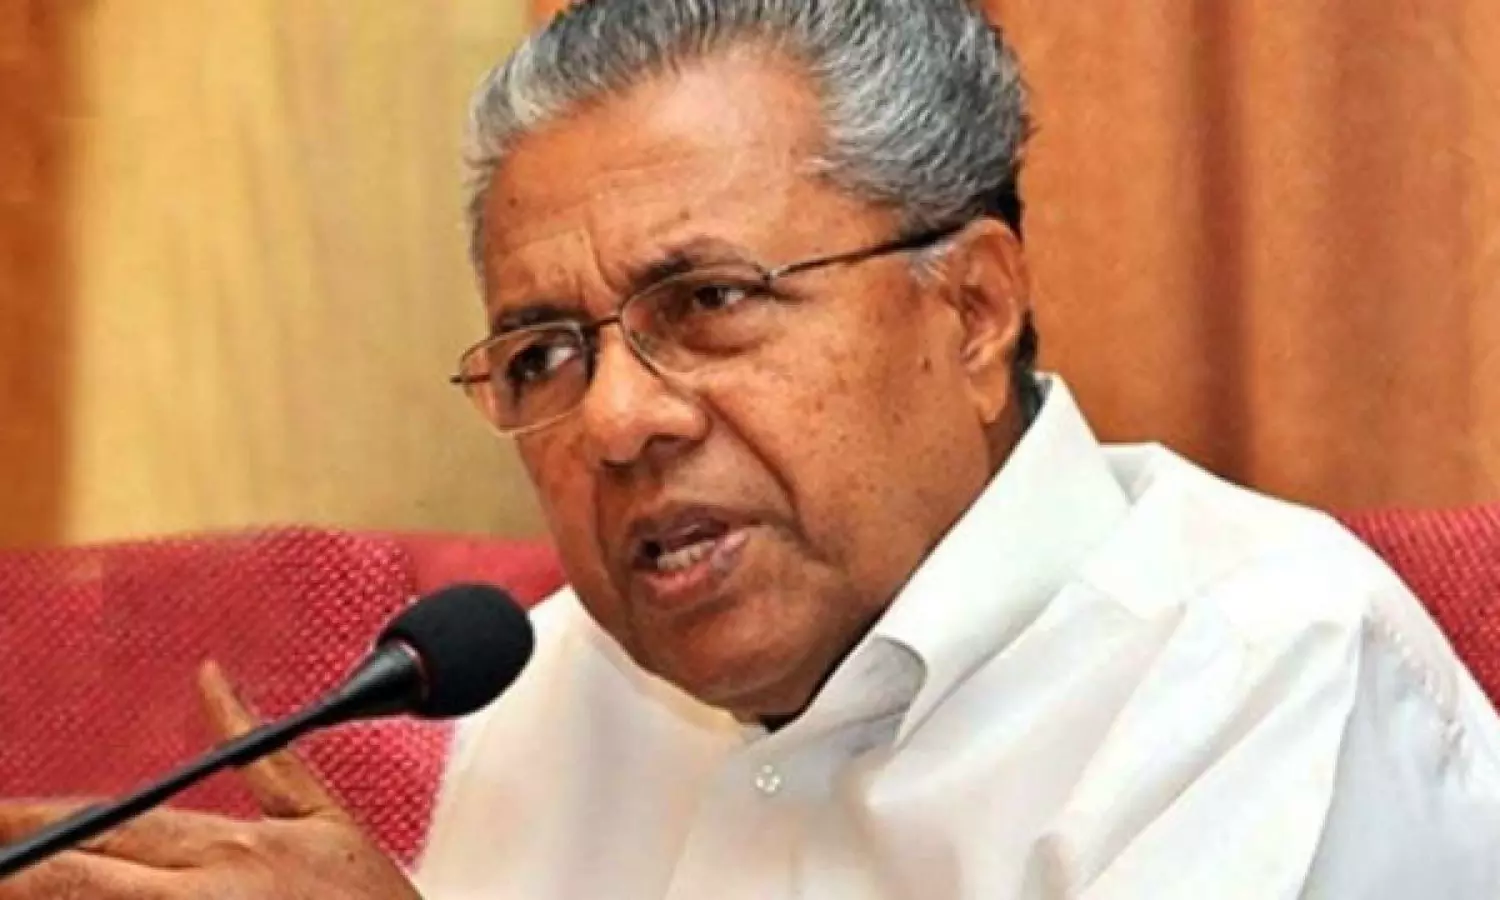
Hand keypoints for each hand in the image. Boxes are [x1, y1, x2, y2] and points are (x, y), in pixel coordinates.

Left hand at [0, 662, 421, 898]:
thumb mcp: (328, 817)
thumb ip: (261, 749)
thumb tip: (213, 677)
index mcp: (231, 847)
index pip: (106, 828)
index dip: (30, 824)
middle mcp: (205, 896)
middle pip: (76, 881)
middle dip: (17, 867)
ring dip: (43, 893)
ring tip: (9, 877)